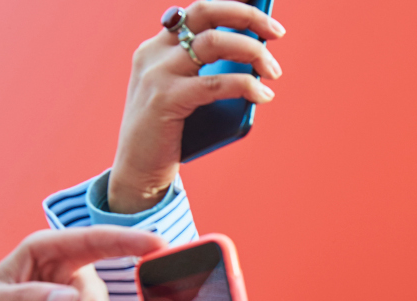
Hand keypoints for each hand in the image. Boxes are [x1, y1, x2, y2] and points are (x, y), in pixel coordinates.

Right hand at [110, 0, 286, 213]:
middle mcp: (154, 53)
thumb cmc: (170, 132)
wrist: (138, 170)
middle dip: (247, 17)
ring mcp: (158, 74)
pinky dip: (246, 85)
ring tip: (274, 72)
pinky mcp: (166, 99)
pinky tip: (263, 95)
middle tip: (278, 33)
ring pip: (215, 43)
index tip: (263, 14)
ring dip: (253, 53)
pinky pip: (215, 83)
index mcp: (156, 46)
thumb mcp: (182, 91)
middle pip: (206, 13)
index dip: (233, 6)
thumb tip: (254, 56)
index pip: (197, 9)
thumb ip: (204, 70)